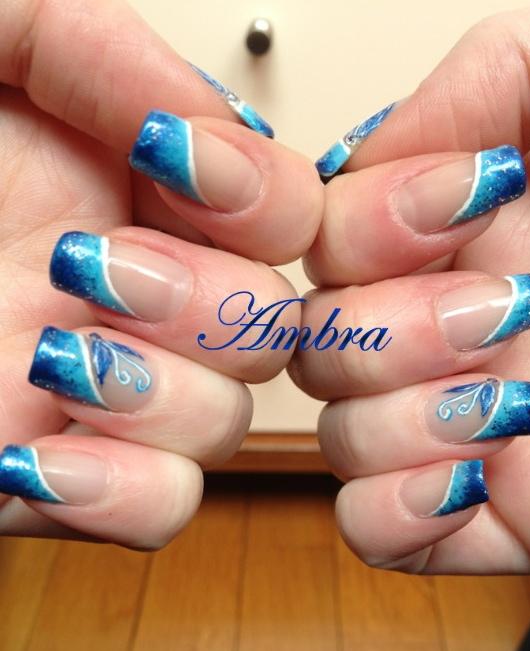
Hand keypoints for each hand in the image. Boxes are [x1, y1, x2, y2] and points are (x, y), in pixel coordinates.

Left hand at [0, 0, 322, 545]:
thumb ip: (101, 52)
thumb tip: (209, 127)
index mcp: (127, 192)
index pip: (283, 216)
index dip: (265, 203)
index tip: (180, 172)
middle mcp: (130, 291)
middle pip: (269, 332)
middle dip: (206, 304)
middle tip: (99, 269)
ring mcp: (100, 386)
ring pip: (227, 427)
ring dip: (166, 396)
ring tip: (59, 355)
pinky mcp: (51, 469)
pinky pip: (158, 511)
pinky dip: (124, 491)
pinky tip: (37, 449)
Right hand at [290, 0, 529, 578]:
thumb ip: (509, 71)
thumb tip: (379, 141)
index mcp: (478, 229)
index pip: (334, 229)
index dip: (363, 224)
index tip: (466, 207)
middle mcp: (457, 323)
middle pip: (320, 338)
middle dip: (387, 329)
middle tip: (506, 313)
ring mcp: (467, 421)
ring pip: (337, 433)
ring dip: (399, 419)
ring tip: (512, 405)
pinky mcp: (496, 513)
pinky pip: (371, 529)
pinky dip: (393, 513)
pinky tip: (473, 482)